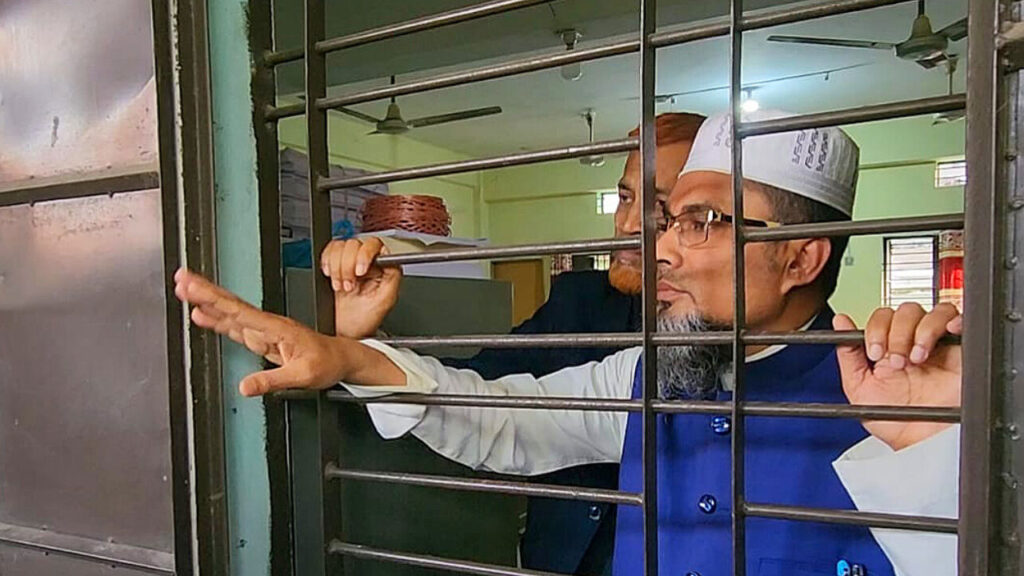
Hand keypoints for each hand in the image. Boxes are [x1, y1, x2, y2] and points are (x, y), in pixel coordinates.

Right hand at [174, 268, 351, 395]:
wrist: (339, 358)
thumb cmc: (326, 362)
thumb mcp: (302, 376)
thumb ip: (272, 381)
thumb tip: (245, 387)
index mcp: (275, 328)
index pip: (238, 311)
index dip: (213, 300)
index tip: (194, 287)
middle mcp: (267, 324)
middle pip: (230, 305)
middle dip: (204, 292)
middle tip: (181, 279)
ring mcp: (264, 329)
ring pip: (231, 311)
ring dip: (207, 301)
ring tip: (184, 289)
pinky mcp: (262, 337)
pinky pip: (235, 325)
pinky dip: (217, 319)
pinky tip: (202, 315)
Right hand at [320, 237, 401, 338]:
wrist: (344, 331)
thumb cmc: (364, 321)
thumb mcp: (384, 302)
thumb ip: (392, 278)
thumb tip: (391, 259)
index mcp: (383, 266)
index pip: (375, 245)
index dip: (364, 255)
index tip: (359, 272)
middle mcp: (368, 260)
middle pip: (354, 244)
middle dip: (347, 267)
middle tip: (348, 287)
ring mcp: (350, 260)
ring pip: (340, 247)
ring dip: (336, 268)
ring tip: (341, 287)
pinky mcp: (334, 262)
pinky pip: (328, 250)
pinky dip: (326, 262)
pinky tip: (331, 276)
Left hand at [834, 302, 961, 451]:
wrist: (922, 445)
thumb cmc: (895, 423)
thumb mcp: (860, 389)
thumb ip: (848, 355)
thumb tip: (839, 320)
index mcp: (890, 349)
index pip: (882, 317)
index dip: (875, 328)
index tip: (873, 352)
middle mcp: (914, 344)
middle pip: (906, 311)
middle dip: (896, 333)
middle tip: (896, 361)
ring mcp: (940, 346)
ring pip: (932, 312)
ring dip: (920, 330)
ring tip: (916, 359)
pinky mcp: (962, 352)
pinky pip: (960, 320)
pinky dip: (951, 321)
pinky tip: (942, 337)